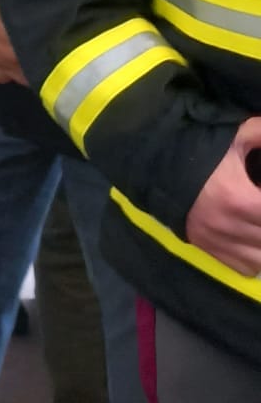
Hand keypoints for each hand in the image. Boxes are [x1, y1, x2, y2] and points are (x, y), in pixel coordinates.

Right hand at [185, 118, 260, 273]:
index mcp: (240, 198)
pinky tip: (253, 238)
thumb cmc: (196, 149)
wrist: (152, 162)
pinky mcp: (208, 248)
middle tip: (260, 205)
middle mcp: (230, 226)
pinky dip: (256, 258)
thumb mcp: (234, 136)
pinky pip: (247, 267)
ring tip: (258, 222)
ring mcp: (218, 240)